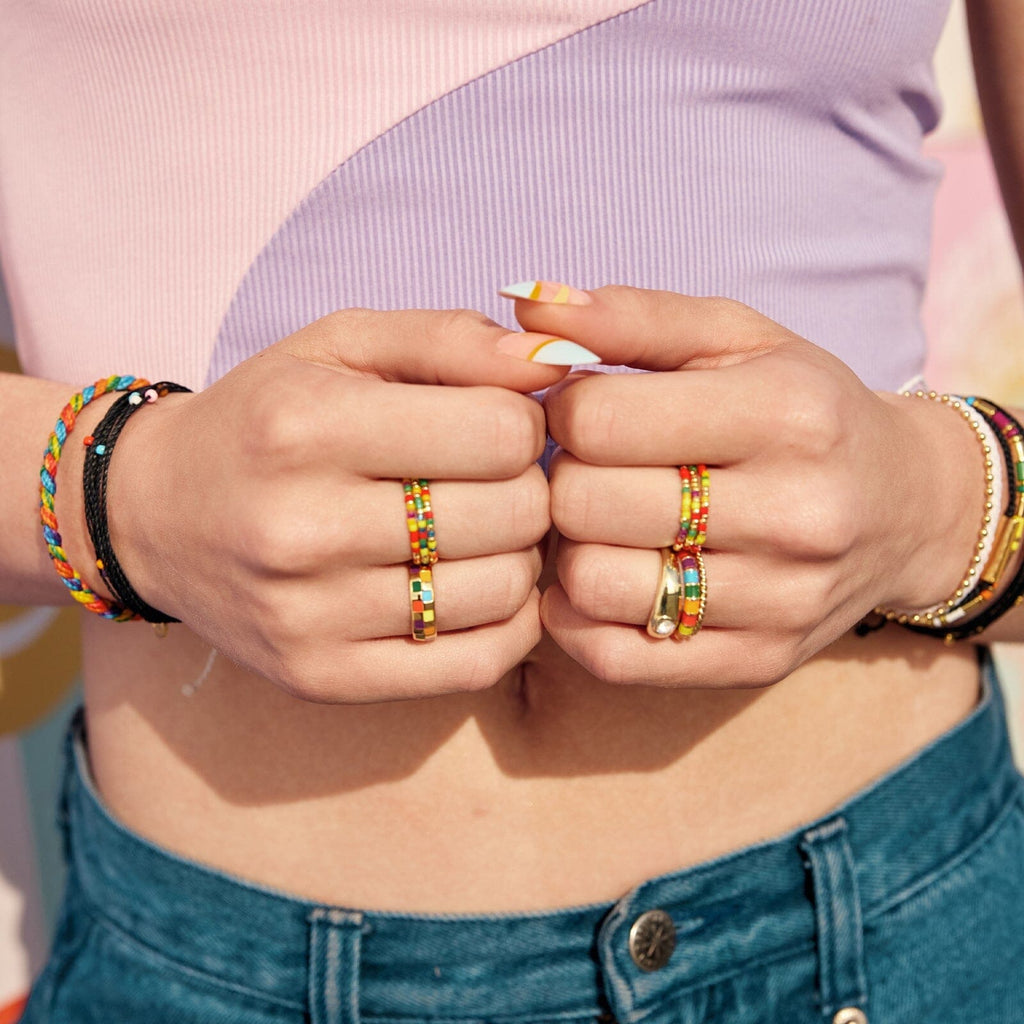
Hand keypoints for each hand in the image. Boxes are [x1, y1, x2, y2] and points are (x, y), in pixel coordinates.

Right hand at [104, 309, 568, 701]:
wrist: (157, 517)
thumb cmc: (268, 417)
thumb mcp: (342, 346)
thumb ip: (451, 338)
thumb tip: (558, 361)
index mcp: (307, 426)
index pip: (501, 432)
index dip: (523, 422)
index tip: (497, 424)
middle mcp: (302, 528)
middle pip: (514, 512)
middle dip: (528, 487)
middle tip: (495, 480)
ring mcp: (310, 616)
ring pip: (506, 590)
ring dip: (520, 553)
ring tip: (482, 529)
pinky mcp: (324, 677)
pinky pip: (479, 663)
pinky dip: (511, 621)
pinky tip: (484, 585)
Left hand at [510, 286, 983, 686]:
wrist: (903, 508)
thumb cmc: (801, 407)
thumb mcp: (735, 337)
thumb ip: (631, 316)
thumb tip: (524, 306)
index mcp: (786, 413)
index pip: (596, 420)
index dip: (562, 410)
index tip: (583, 412)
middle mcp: (795, 512)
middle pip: (585, 503)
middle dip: (563, 478)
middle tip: (587, 469)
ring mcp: (780, 599)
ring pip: (592, 584)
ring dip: (568, 550)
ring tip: (597, 523)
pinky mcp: (758, 661)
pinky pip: (614, 657)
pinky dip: (578, 618)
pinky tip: (600, 576)